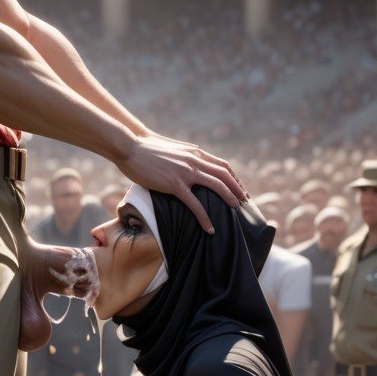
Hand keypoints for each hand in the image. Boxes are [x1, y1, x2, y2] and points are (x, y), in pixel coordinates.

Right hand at [117, 134, 246, 232]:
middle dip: (238, 189)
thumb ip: (185, 156)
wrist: (130, 147)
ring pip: (216, 186)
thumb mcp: (173, 150)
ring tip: (236, 210)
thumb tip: (192, 161)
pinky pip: (195, 204)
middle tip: (245, 202)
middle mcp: (195, 160)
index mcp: (195, 152)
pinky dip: (205, 217)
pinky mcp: (174, 184)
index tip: (240, 189)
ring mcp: (186, 172)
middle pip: (225, 175)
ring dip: (229, 198)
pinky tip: (210, 228)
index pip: (222, 165)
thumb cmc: (147, 149)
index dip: (234, 178)